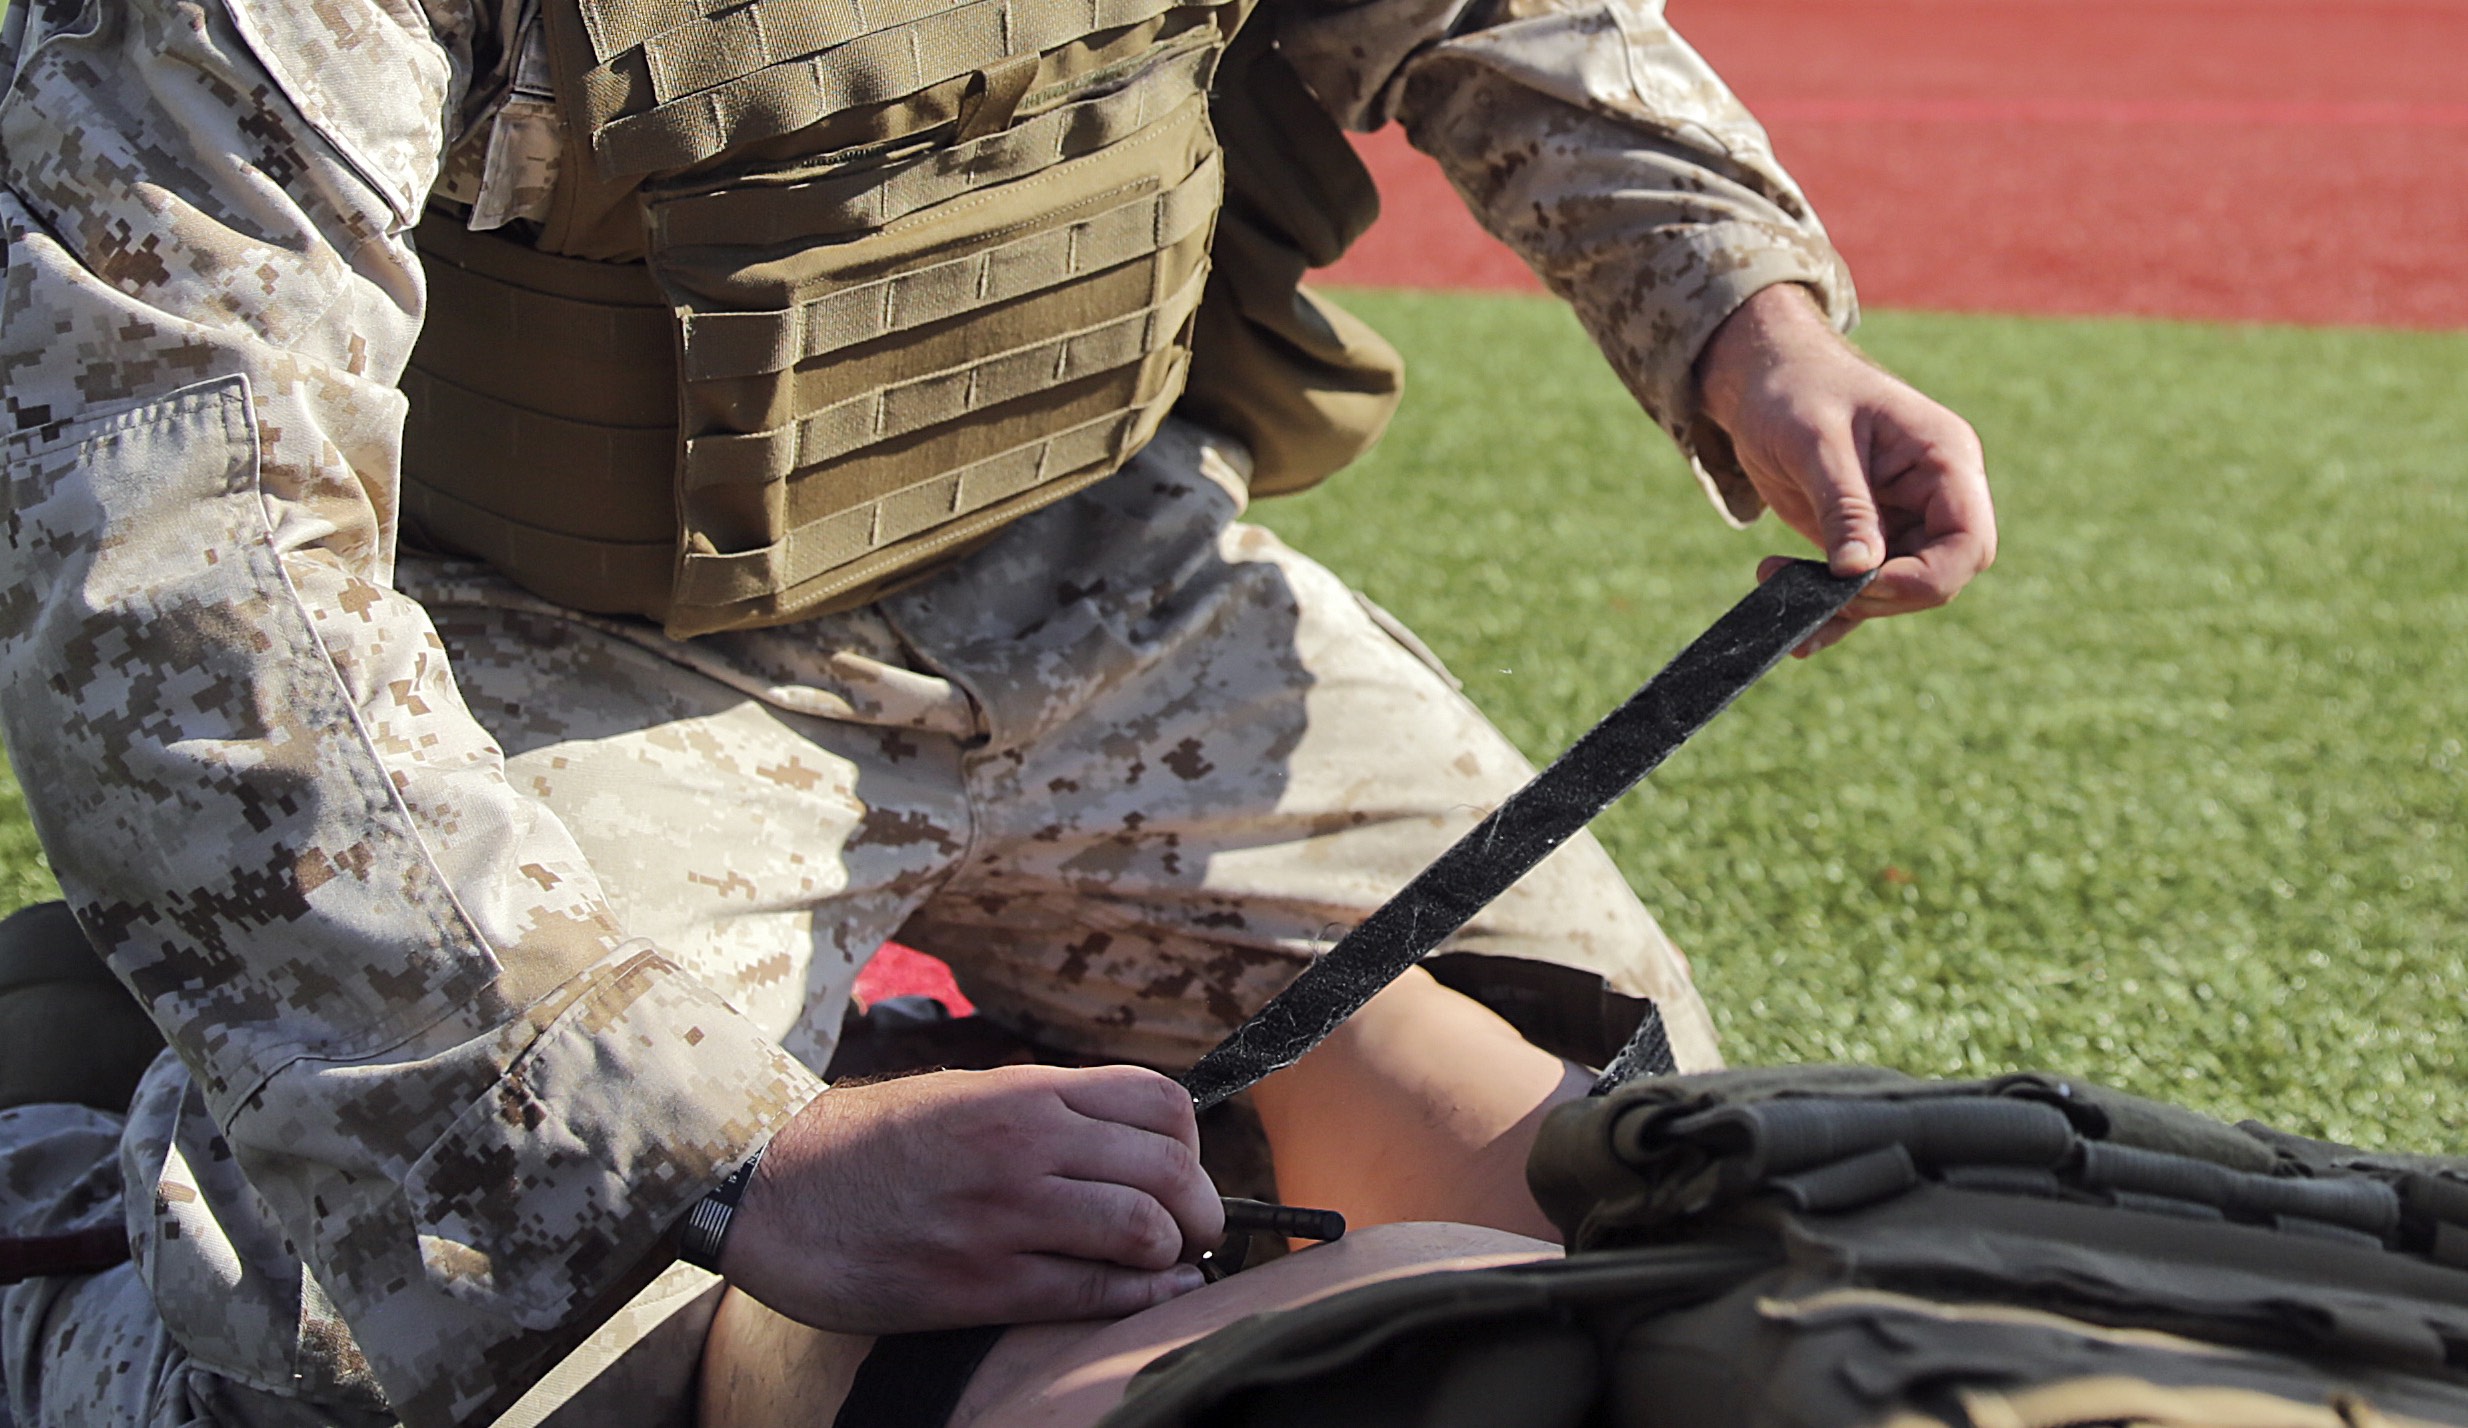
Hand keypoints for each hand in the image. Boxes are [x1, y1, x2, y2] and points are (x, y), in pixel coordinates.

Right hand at [716, 1064, 1223, 1331]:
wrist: (773, 1192)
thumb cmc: (869, 1146)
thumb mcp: (962, 1095)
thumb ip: (1043, 1111)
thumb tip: (1128, 1141)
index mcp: (1023, 1093)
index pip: (1160, 1102)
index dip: (1191, 1144)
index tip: (1181, 1173)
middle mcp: (1024, 1144)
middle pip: (1168, 1168)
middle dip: (1201, 1208)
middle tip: (1196, 1231)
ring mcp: (1003, 1215)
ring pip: (1142, 1230)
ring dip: (1174, 1254)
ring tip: (1167, 1264)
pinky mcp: (978, 1284)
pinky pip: (1091, 1293)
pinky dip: (1141, 1299)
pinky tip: (1151, 1296)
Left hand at [1694, 284, 1996, 655]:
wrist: (1761, 379)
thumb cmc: (1795, 389)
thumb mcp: (1816, 441)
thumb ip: (1844, 505)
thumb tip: (1859, 573)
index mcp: (1945, 459)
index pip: (1968, 543)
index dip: (1924, 578)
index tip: (1860, 582)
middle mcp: (1935, 494)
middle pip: (1941, 575)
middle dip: (1882, 595)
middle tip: (1815, 588)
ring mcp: (1903, 519)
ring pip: (1900, 591)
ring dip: (1846, 606)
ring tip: (1775, 583)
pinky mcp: (1867, 537)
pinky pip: (1864, 589)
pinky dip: (1832, 612)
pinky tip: (1794, 627)